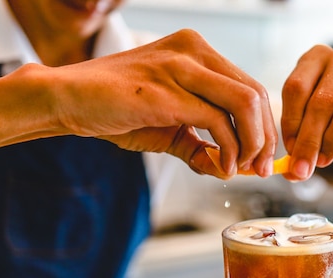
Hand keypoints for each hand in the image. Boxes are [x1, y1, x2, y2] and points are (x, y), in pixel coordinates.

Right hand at [50, 29, 277, 177]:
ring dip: (252, 143)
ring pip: (246, 102)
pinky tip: (220, 168)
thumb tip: (226, 170)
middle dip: (265, 138)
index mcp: (197, 52)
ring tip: (240, 169)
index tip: (261, 159)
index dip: (265, 127)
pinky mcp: (167, 89)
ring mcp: (181, 66)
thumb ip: (199, 146)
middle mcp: (194, 51)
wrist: (67, 100)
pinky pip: (217, 120)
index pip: (250, 88)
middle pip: (256, 94)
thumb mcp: (168, 130)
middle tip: (260, 170)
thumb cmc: (116, 110)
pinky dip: (228, 149)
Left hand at [280, 45, 332, 180]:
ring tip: (324, 160)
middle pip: (323, 100)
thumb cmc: (320, 115)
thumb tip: (292, 172)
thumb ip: (295, 144)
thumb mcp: (301, 121)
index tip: (289, 150)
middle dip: (310, 139)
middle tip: (303, 166)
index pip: (297, 87)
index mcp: (315, 58)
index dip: (291, 122)